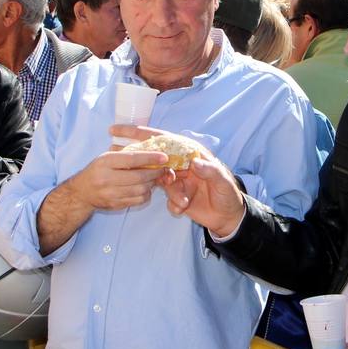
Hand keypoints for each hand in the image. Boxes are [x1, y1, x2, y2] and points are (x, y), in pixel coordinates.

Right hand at [65, 146, 170, 212]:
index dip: (150, 158)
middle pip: (139, 177)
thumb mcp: (106, 157)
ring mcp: (110, 194)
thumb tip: (151, 149)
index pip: (132, 159)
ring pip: (140, 190)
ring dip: (151, 183)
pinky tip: (145, 188)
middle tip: (162, 168)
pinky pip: (137, 200)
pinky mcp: (114, 205)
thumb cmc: (97, 170)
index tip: (164, 156)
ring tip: (153, 178)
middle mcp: (106, 178)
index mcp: (104, 162)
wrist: (81, 192)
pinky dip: (145, 194)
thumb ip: (125, 154)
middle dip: (155, 172)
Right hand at [99, 124, 243, 236]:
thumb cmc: (228, 195)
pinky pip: (166, 197)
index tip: (119, 131)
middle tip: (133, 167)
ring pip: (160, 181)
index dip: (142, 134)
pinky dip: (174, 204)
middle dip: (144, 163)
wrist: (227, 218)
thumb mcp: (223, 182)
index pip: (163, 139)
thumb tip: (194, 163)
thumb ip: (211, 171)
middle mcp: (181, 163)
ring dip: (170, 193)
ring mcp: (177, 178)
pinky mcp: (176, 194)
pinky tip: (184, 207)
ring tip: (184, 200)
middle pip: (154, 157)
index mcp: (191, 153)